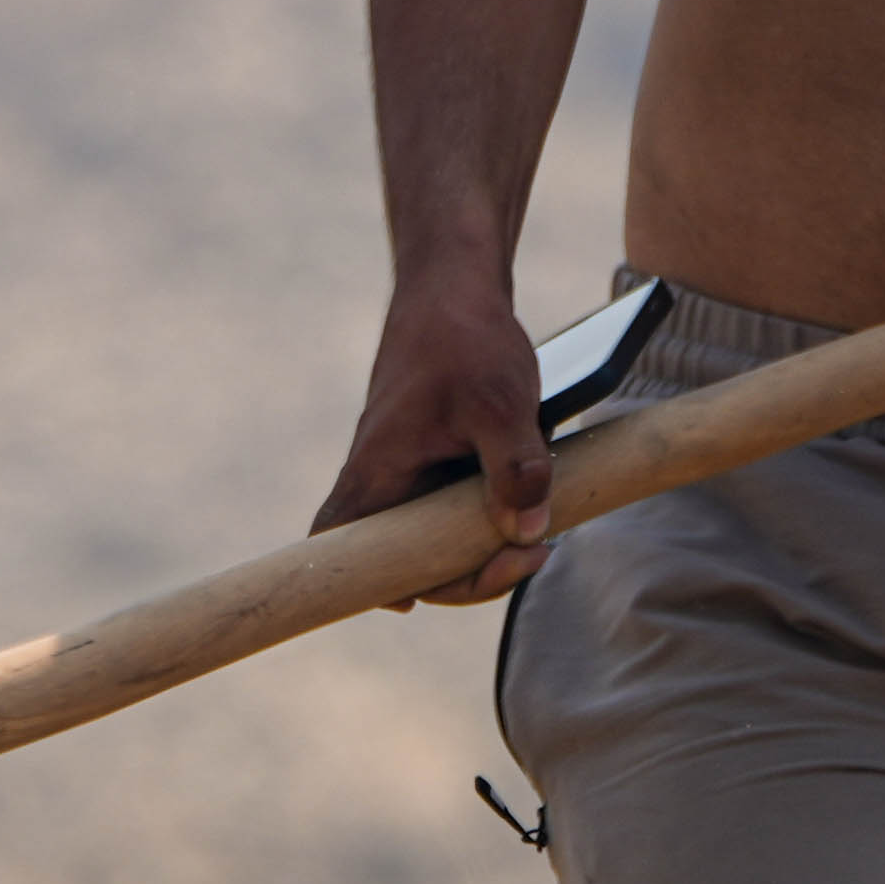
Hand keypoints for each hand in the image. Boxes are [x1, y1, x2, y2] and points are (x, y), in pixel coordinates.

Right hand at [313, 271, 559, 601]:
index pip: (344, 547)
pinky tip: (531, 499)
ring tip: (540, 536)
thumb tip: (527, 531)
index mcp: (379, 469)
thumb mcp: (500, 402)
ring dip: (482, 544)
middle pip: (405, 556)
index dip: (376, 584)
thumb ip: (516, 468)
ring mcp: (408, 466)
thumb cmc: (464, 338)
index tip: (426, 598)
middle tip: (531, 553)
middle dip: (468, 572)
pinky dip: (487, 512)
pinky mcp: (434, 455)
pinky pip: (452, 503)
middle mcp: (384, 475)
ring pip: (434, 532)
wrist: (455, 285)